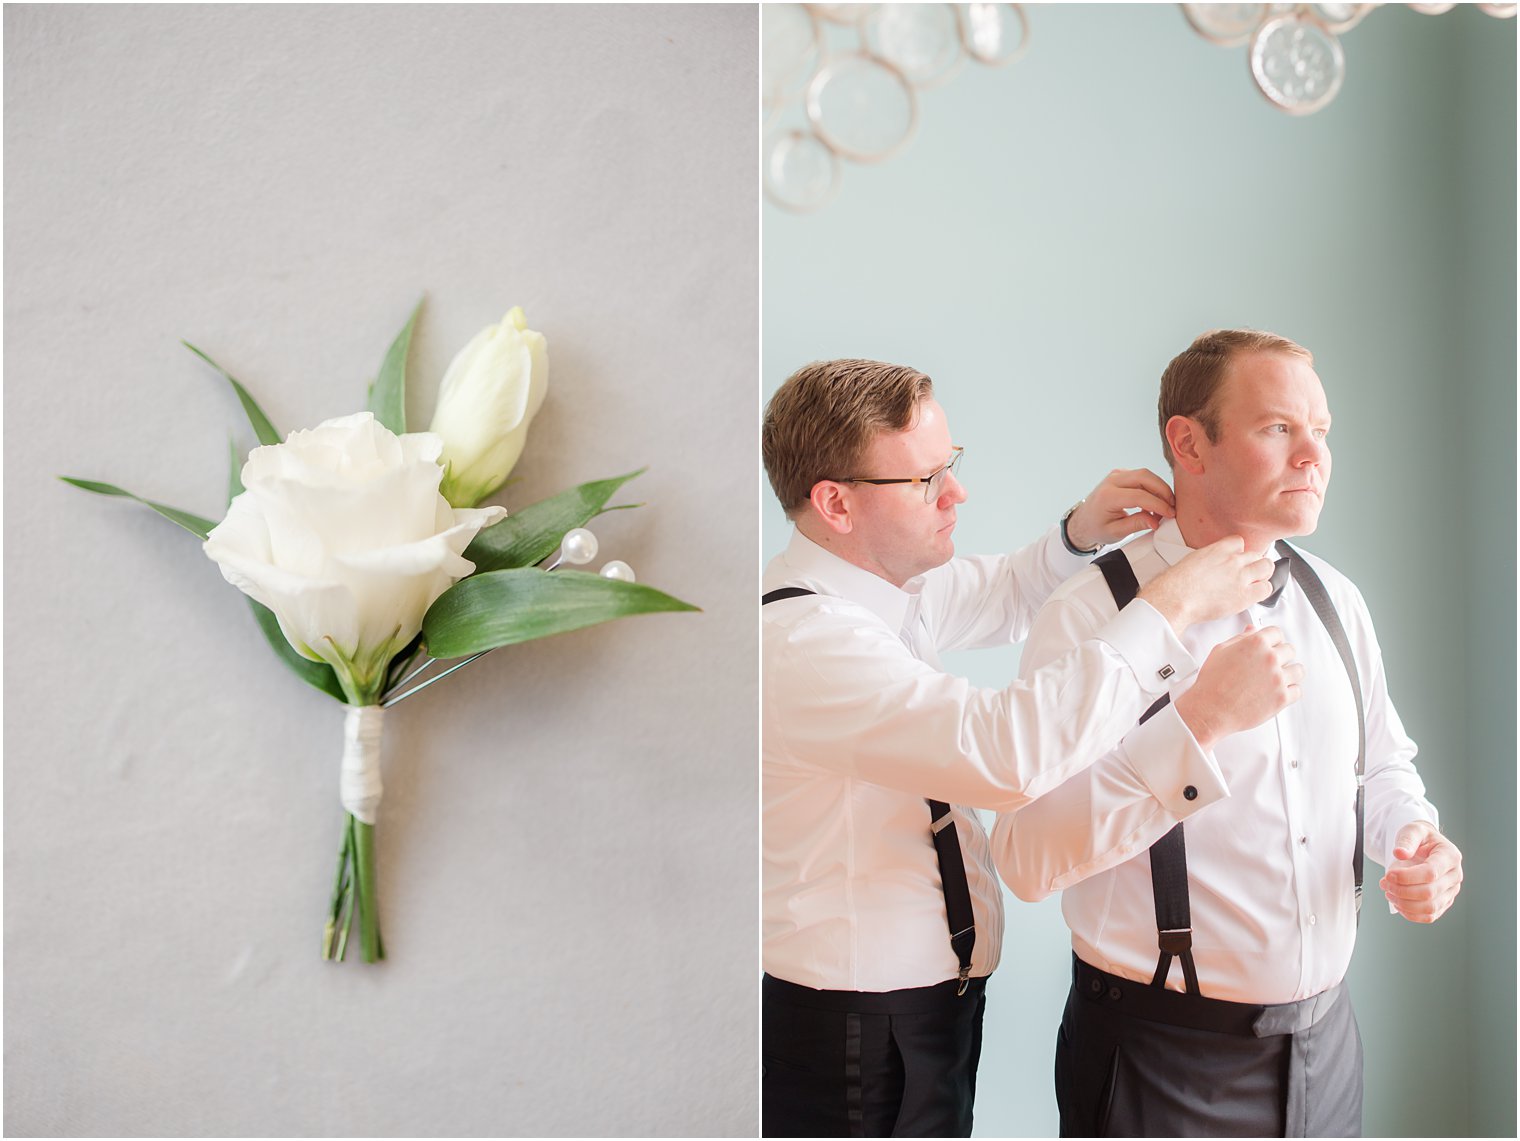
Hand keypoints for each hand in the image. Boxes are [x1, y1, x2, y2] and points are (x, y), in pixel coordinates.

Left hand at [1065, 468, 1175, 550]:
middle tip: (1172, 507)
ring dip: (1159, 488)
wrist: (1083, 520)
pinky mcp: (1121, 474)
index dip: (1158, 504)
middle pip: (1145, 477)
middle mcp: (1111, 481)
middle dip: (1163, 491)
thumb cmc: (1097, 527)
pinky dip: (1152, 487)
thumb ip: (1136, 525)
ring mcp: (1116, 475)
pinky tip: (1155, 502)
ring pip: (1145, 474)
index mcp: (1107, 496)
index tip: (1170, 514)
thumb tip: (1156, 521)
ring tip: (1164, 507)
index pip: (1139, 495)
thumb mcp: (1115, 532)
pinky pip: (1141, 476)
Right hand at [1138, 536, 1275, 634]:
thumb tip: (1212, 566)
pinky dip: (1262, 591)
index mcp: (1218, 549)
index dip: (1240, 552)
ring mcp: (1241, 577)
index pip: (1240, 542)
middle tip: (1248, 573)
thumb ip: (1209, 559)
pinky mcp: (1245, 595)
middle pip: (1256, 555)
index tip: (1238, 559)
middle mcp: (1232, 560)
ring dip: (1262, 575)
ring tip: (1254, 583)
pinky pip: (1266, 588)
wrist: (1175, 598)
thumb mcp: (1192, 560)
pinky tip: (1253, 595)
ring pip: (1266, 567)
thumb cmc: (1177, 584)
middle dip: (1253, 564)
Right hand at [1173, 625, 1302, 750]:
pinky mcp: (1282, 698)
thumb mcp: (1221, 651)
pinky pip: (1297, 691)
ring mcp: (1278, 679)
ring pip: (1298, 670)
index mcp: (1255, 644)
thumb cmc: (1212, 683)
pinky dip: (1290, 691)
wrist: (1210, 710)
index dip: (1272, 640)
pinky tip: (1278, 690)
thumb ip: (1240, 638)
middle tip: (1271, 663)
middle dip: (1281, 655)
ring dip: (1289, 672)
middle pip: (1290, 650)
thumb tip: (1252, 631)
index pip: (1277, 633)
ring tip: (1278, 677)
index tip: (1271, 645)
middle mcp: (1269, 659)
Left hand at [1379, 821, 1462, 922]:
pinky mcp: (1444, 902)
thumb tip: (1400, 853)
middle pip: (1429, 892)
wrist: (1426, 847)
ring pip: (1430, 907)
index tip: (1388, 875)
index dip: (1407, 877)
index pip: (1431, 873)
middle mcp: (1455, 875)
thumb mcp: (1413, 830)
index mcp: (1450, 856)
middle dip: (1402, 890)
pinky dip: (1410, 913)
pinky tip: (1397, 903)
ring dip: (1404, 904)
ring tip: (1389, 892)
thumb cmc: (1421, 839)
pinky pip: (1430, 916)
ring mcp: (1451, 891)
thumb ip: (1406, 840)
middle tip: (1384, 883)